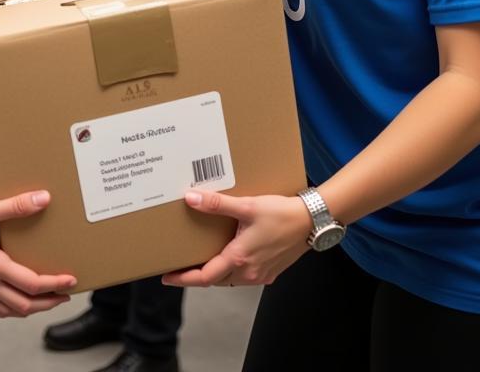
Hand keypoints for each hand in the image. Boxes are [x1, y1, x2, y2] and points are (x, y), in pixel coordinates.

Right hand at [0, 190, 75, 316]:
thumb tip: (43, 198)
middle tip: (66, 295)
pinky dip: (13, 308)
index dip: (55, 284)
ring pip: (10, 311)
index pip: (31, 284)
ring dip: (32, 308)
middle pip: (24, 305)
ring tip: (48, 299)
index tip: (71, 281)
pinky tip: (19, 299)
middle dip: (49, 303)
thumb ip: (15, 206)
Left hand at [161, 192, 311, 287]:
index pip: (204, 277)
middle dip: (196, 275)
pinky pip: (244, 276)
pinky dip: (230, 269)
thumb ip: (217, 204)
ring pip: (229, 279)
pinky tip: (229, 254)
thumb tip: (190, 198)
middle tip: (180, 266)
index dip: (184, 279)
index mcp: (239, 259)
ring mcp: (261, 274)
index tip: (167, 278)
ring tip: (201, 259)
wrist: (312, 221)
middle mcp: (249, 272)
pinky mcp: (270, 271)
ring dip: (214, 272)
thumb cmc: (281, 214)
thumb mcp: (247, 206)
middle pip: (215, 280)